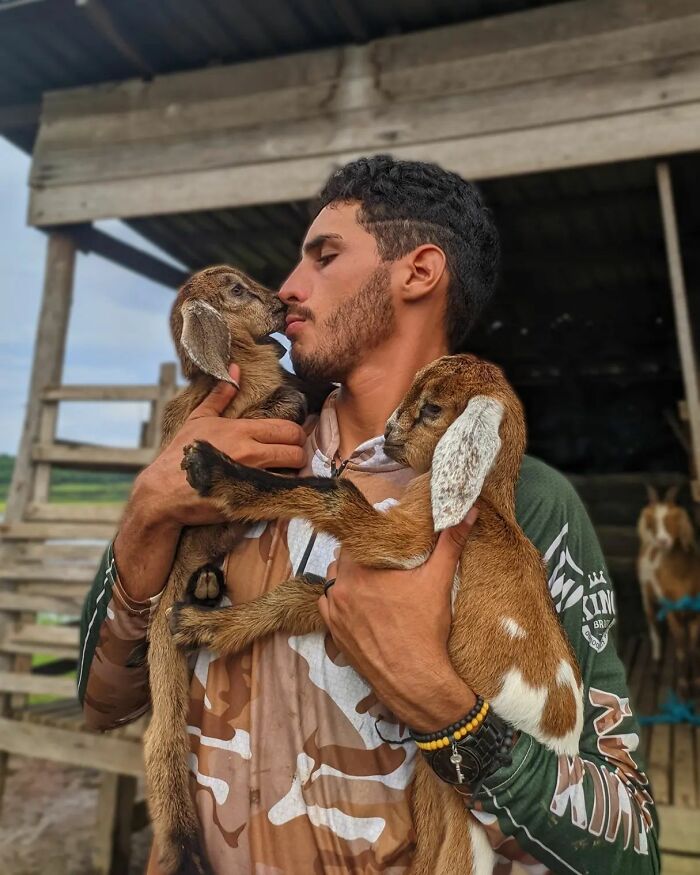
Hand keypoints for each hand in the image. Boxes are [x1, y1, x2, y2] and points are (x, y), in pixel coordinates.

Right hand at [134, 364, 307, 528]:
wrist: (163, 493)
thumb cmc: (180, 454)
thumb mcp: (199, 419)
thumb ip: (220, 395)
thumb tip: (235, 368)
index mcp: (241, 431)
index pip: (288, 429)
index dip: (294, 435)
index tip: (288, 440)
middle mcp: (249, 453)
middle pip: (296, 451)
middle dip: (298, 454)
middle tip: (290, 458)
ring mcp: (250, 478)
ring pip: (292, 474)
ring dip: (293, 475)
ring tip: (284, 474)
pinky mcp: (249, 501)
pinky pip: (281, 495)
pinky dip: (284, 493)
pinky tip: (277, 491)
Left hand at [318, 507, 479, 732]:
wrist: (414, 680)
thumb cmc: (425, 629)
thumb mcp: (439, 581)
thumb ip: (450, 542)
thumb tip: (468, 511)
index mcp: (360, 569)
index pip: (356, 538)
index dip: (371, 535)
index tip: (386, 537)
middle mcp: (340, 588)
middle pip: (345, 558)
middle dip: (362, 556)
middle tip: (383, 558)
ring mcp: (334, 613)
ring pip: (334, 582)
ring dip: (348, 577)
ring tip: (372, 579)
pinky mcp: (334, 634)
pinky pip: (330, 608)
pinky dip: (340, 602)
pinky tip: (358, 603)